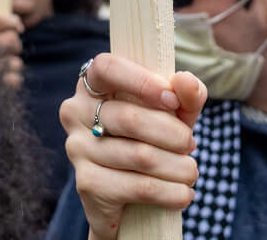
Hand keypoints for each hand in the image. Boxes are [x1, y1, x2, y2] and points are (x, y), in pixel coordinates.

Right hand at [0, 12, 24, 89]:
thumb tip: (18, 24)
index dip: (11, 22)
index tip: (19, 28)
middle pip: (12, 39)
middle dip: (14, 46)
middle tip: (7, 52)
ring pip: (17, 63)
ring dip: (13, 66)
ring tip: (2, 69)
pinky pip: (16, 79)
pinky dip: (13, 81)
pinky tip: (3, 81)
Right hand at [60, 53, 205, 235]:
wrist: (129, 198)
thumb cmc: (151, 140)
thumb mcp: (172, 115)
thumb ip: (184, 96)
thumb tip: (186, 80)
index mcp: (92, 84)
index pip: (107, 68)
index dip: (142, 81)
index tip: (173, 101)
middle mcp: (76, 112)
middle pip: (129, 118)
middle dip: (173, 134)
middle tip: (191, 144)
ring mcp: (77, 148)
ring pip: (140, 156)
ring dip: (178, 167)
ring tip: (190, 171)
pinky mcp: (87, 184)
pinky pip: (140, 187)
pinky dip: (172, 192)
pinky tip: (184, 194)